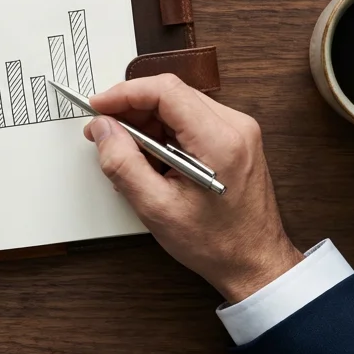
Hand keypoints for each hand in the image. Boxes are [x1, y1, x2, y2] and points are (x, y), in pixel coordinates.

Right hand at [84, 75, 303, 302]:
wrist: (255, 263)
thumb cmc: (216, 243)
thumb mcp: (157, 208)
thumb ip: (123, 163)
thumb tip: (102, 129)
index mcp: (219, 140)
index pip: (166, 91)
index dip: (125, 93)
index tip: (98, 106)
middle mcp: (235, 127)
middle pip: (171, 95)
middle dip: (132, 109)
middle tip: (103, 132)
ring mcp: (239, 132)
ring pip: (179, 106)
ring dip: (147, 123)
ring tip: (126, 154)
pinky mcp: (235, 140)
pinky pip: (191, 121)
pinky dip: (164, 133)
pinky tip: (151, 160)